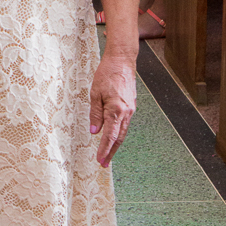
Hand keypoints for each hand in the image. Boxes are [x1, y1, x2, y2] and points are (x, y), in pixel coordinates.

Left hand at [89, 52, 135, 167]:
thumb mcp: (95, 93)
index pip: (110, 135)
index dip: (105, 149)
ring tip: (108, 154)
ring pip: (123, 131)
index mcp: (116, 110)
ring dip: (115, 144)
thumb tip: (95, 131)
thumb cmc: (107, 74)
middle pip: (119, 137)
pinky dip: (119, 133)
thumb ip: (95, 114)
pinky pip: (124, 123)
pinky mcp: (131, 106)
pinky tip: (113, 137)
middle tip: (104, 163)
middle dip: (111, 151)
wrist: (122, 61)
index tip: (100, 160)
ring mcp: (130, 109)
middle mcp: (126, 112)